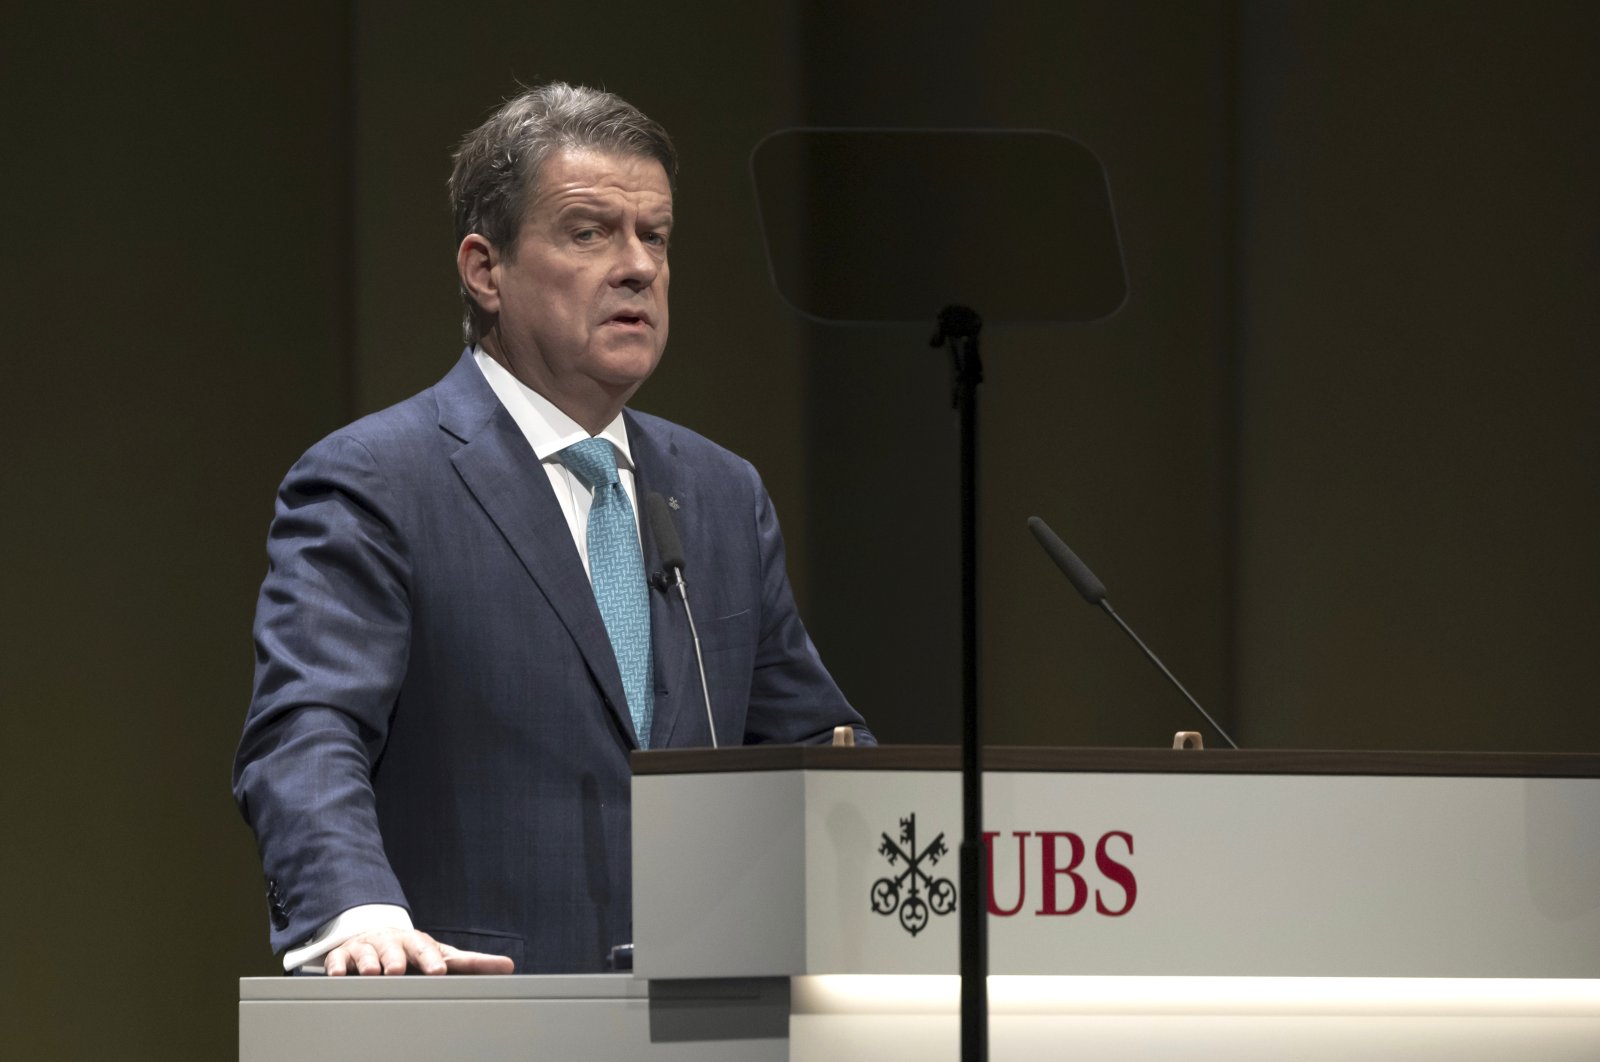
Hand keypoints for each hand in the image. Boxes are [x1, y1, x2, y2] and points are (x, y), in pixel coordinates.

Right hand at [324, 927, 514, 975]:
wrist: (376, 937)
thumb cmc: (413, 953)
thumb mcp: (441, 956)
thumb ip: (473, 963)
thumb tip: (508, 966)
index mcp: (418, 943)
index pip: (427, 949)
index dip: (432, 959)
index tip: (438, 971)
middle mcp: (393, 943)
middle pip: (396, 948)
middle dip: (398, 958)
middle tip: (399, 969)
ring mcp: (368, 947)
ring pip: (367, 953)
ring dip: (370, 961)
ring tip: (372, 971)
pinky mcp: (344, 956)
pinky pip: (339, 960)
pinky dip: (338, 966)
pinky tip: (339, 973)